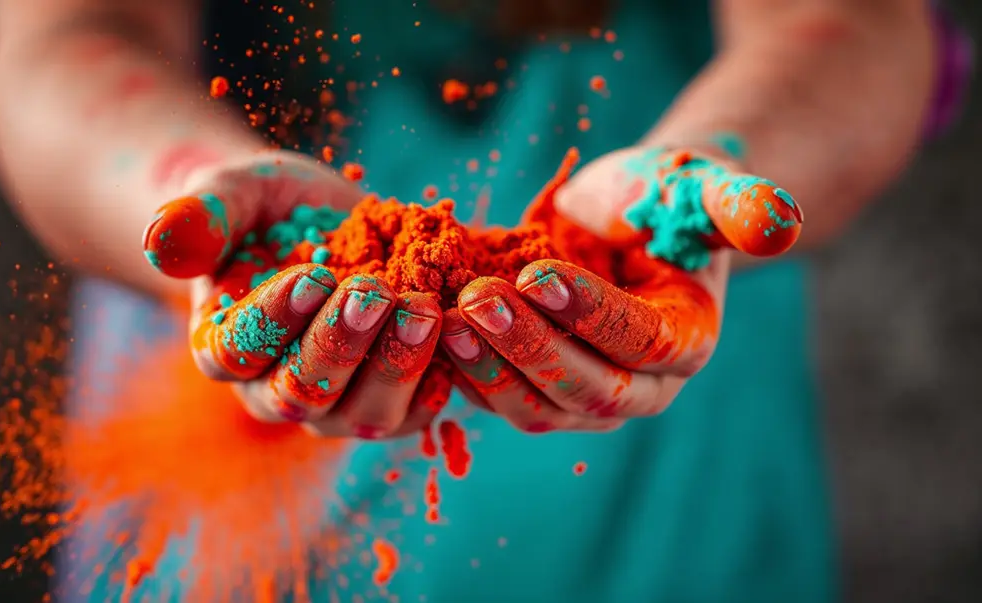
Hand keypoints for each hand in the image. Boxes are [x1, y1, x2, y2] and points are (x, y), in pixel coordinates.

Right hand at [143, 151, 445, 438]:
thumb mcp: (233, 192)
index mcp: (225, 347)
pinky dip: (441, 377)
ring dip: (396, 366)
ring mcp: (340, 402)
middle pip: (304, 393)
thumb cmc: (265, 206)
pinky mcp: (394, 397)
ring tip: (424, 310)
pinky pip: (418, 409)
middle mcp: (276, 389)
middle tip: (378, 294)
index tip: (313, 275)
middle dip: (342, 345)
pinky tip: (458, 332)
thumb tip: (160, 242)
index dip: (276, 318)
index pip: (240, 351)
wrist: (321, 220)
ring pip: (364, 414)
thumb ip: (200, 215)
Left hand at [437, 146, 802, 432]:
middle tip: (478, 301)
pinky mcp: (534, 389)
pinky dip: (464, 373)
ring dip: (488, 371)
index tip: (537, 274)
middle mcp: (640, 387)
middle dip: (529, 348)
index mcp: (686, 344)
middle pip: (586, 390)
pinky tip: (428, 334)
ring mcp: (583, 396)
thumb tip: (782, 223)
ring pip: (536, 409)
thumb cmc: (661, 195)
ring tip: (444, 321)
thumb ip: (736, 204)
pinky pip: (497, 397)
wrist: (616, 217)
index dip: (589, 313)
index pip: (638, 342)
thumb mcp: (698, 186)